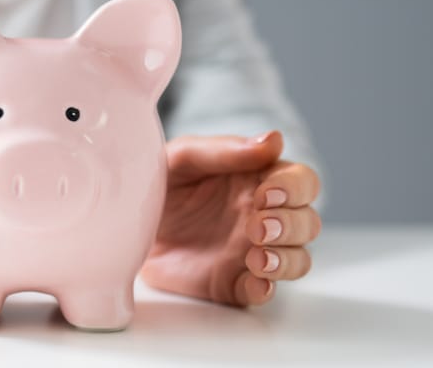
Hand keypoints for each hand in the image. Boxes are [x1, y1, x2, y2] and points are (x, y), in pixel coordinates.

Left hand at [140, 131, 321, 306]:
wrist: (125, 225)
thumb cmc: (159, 183)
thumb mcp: (183, 158)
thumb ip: (225, 150)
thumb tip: (274, 140)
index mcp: (260, 181)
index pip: (302, 182)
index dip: (295, 188)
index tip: (268, 192)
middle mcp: (265, 217)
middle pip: (307, 222)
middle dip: (292, 225)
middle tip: (259, 226)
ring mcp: (254, 252)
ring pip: (297, 259)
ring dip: (287, 260)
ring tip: (258, 258)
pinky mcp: (235, 283)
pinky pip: (264, 292)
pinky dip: (265, 290)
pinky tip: (254, 283)